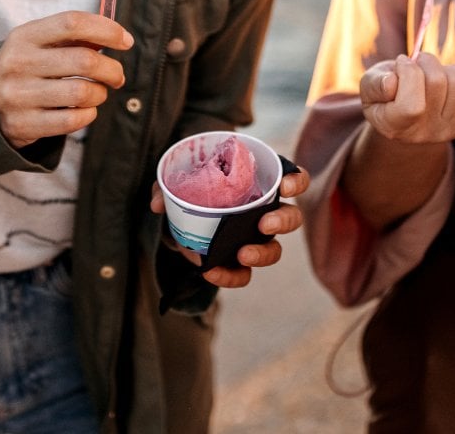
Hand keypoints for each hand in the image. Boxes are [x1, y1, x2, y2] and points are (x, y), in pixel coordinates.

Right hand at [0, 11, 130, 147]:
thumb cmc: (26, 68)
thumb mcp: (39, 44)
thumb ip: (74, 37)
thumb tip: (117, 36)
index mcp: (24, 36)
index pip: (72, 23)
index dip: (106, 29)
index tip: (125, 41)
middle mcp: (18, 64)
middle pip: (84, 61)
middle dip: (112, 69)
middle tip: (117, 76)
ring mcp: (18, 96)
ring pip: (82, 93)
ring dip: (100, 94)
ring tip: (98, 93)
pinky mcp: (23, 125)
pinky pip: (72, 120)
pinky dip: (88, 114)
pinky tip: (85, 110)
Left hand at [148, 168, 308, 287]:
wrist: (181, 219)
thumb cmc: (192, 188)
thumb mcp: (178, 181)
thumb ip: (167, 187)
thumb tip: (158, 204)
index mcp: (259, 184)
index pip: (292, 179)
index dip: (296, 181)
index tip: (285, 186)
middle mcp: (265, 212)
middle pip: (291, 218)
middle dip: (282, 221)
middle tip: (264, 224)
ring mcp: (255, 239)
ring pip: (274, 250)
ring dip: (262, 253)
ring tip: (244, 255)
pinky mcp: (238, 262)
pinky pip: (243, 274)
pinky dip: (230, 276)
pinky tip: (211, 272)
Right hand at [360, 52, 454, 143]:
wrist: (407, 115)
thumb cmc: (385, 95)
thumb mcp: (369, 87)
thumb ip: (374, 84)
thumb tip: (391, 82)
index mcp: (395, 127)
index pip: (412, 106)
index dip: (408, 74)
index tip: (401, 62)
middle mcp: (424, 134)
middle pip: (437, 83)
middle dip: (425, 61)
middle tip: (415, 63)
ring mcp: (449, 130)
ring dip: (442, 67)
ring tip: (428, 74)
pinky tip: (443, 82)